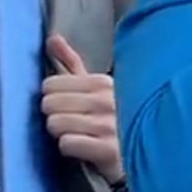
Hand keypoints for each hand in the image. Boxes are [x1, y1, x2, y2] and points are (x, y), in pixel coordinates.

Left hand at [42, 37, 122, 182]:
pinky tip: (81, 148)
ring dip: (61, 132)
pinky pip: (66, 144)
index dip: (52, 97)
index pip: (52, 84)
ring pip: (55, 123)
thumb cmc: (112, 118)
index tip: (64, 104)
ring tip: (75, 134)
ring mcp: (108, 125)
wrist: (141, 152)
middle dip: (54, 114)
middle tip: (68, 120)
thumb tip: (51, 39)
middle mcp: (106, 100)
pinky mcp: (107, 149)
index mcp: (103, 82)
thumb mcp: (96, 88)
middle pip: (49, 103)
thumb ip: (72, 63)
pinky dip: (69, 148)